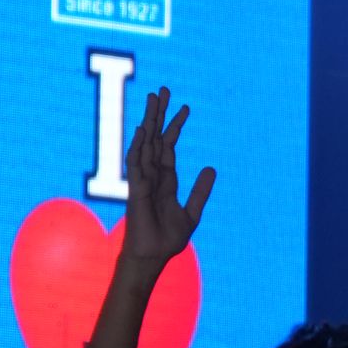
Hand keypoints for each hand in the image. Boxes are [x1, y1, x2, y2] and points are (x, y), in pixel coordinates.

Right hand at [120, 87, 215, 271]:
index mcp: (165, 180)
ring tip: (154, 98)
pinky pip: (136, 163)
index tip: (185, 107)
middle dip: (160, 114)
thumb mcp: (192, 212)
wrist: (153, 257)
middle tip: (163, 89)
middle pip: (155, 137)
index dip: (176, 126)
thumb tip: (211, 168)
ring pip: (145, 143)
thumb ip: (200, 191)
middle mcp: (152, 175)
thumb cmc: (167, 239)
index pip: (169, 146)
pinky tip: (142, 129)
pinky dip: (138, 146)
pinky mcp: (136, 190)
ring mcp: (142, 180)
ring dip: (149, 121)